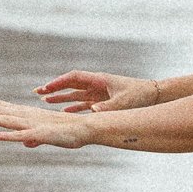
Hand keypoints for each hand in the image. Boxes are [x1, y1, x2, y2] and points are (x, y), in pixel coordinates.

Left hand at [0, 91, 95, 149]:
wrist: (86, 128)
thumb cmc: (66, 131)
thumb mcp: (45, 136)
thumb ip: (33, 138)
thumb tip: (26, 142)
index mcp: (25, 115)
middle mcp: (25, 116)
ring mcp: (31, 124)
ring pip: (4, 121)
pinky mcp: (39, 134)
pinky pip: (19, 136)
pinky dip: (5, 135)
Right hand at [35, 69, 154, 110]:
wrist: (154, 95)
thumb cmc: (140, 96)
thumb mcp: (123, 102)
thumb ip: (107, 108)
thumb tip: (92, 112)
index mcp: (99, 80)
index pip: (74, 78)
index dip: (59, 82)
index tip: (46, 88)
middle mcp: (97, 85)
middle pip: (71, 85)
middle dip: (55, 88)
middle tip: (38, 92)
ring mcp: (99, 93)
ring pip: (76, 95)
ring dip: (61, 98)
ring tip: (45, 102)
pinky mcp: (104, 102)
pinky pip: (84, 104)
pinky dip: (74, 108)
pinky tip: (64, 113)